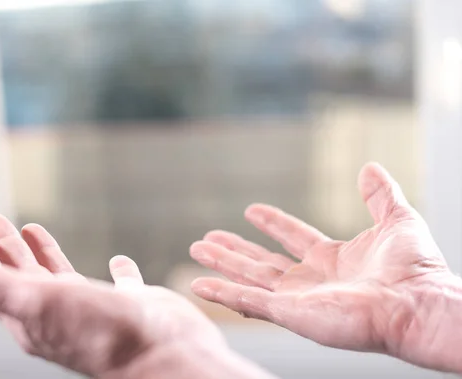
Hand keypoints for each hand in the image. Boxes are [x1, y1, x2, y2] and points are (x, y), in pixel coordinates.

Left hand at [0, 214, 270, 378]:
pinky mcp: (129, 304)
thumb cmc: (99, 331)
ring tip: (33, 227)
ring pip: (60, 276)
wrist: (164, 354)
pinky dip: (116, 269)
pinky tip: (118, 261)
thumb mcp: (32, 301)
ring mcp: (93, 310)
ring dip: (43, 253)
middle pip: (18, 276)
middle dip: (1, 248)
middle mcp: (56, 313)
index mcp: (27, 315)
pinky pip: (117, 282)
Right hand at [190, 162, 460, 372]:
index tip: (250, 209)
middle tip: (207, 236)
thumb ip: (379, 195)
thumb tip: (369, 167)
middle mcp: (310, 281)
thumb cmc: (415, 269)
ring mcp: (297, 299)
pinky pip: (247, 301)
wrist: (417, 303)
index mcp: (332, 259)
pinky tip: (199, 284)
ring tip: (197, 250)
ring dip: (221, 265)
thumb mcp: (396, 219)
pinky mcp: (288, 313)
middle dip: (234, 249)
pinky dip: (221, 293)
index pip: (293, 237)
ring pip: (248, 278)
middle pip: (261, 262)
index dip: (272, 223)